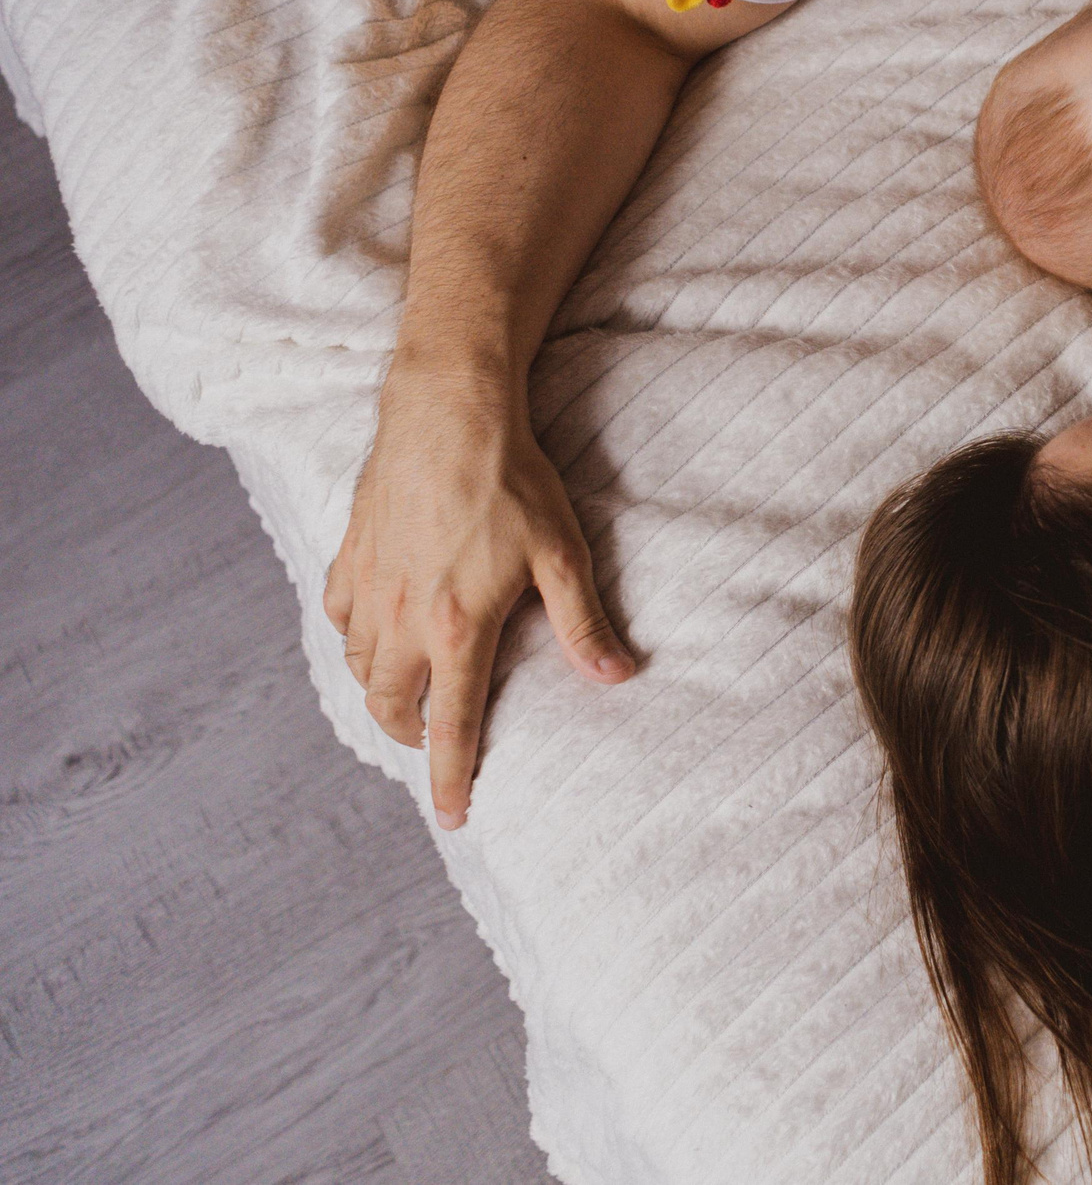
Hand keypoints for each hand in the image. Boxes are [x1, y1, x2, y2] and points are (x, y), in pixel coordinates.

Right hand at [326, 362, 634, 828]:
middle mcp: (402, 616)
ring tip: (409, 694)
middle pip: (390, 705)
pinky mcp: (350, 551)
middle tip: (436, 743)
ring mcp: (369, 584)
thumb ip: (582, 621)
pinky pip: (338, 615)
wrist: (449, 411)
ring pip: (358, 665)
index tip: (452, 818)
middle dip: (410, 736)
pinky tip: (375, 633)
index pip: (452, 724)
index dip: (451, 777)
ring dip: (381, 690)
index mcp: (457, 626)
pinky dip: (352, 638)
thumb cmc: (512, 478)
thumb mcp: (562, 551)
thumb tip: (615, 676)